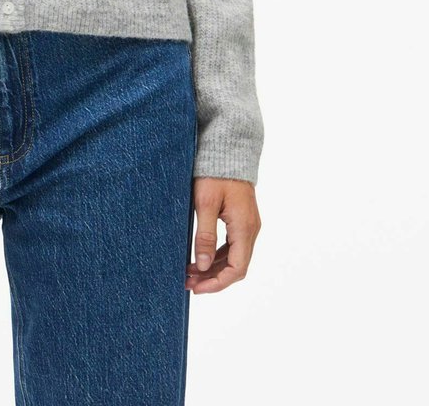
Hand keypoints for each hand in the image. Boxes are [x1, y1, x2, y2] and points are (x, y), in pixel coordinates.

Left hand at [186, 177, 260, 293]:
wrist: (228, 150)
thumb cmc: (216, 173)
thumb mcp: (205, 204)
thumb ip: (205, 235)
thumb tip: (202, 265)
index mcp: (244, 228)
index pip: (236, 269)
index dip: (217, 283)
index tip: (197, 288)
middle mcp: (250, 229)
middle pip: (235, 266)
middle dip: (212, 278)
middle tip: (188, 281)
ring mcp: (248, 225)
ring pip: (233, 257)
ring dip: (213, 267)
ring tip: (190, 272)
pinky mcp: (241, 219)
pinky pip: (232, 245)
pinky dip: (217, 255)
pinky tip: (200, 257)